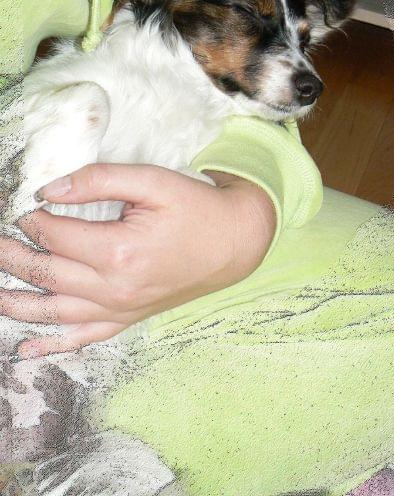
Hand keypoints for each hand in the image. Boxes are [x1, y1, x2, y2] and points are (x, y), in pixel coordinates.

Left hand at [0, 164, 275, 357]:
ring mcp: (120, 310)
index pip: (57, 235)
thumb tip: (51, 190)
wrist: (233, 243)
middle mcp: (114, 288)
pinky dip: (50, 345)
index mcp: (119, 250)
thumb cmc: (194, 208)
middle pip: (47, 274)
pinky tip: (24, 349)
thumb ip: (99, 180)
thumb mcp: (152, 181)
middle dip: (12, 256)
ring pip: (54, 312)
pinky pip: (81, 339)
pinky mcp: (126, 319)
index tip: (22, 206)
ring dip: (17, 302)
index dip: (33, 219)